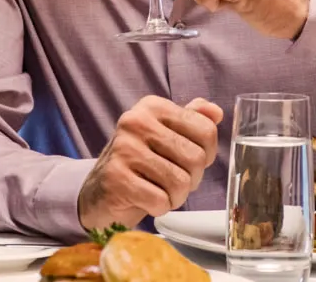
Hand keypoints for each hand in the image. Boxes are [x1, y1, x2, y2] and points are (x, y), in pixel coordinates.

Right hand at [78, 96, 222, 231]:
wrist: (98, 193)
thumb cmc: (140, 165)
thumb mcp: (165, 135)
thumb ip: (192, 120)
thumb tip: (216, 112)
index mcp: (153, 106)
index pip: (206, 130)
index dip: (206, 155)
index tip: (187, 162)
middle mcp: (136, 122)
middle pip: (196, 158)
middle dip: (191, 180)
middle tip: (172, 182)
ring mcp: (124, 149)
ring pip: (180, 182)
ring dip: (175, 197)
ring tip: (158, 192)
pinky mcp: (116, 179)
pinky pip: (160, 201)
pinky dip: (159, 208)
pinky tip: (145, 201)